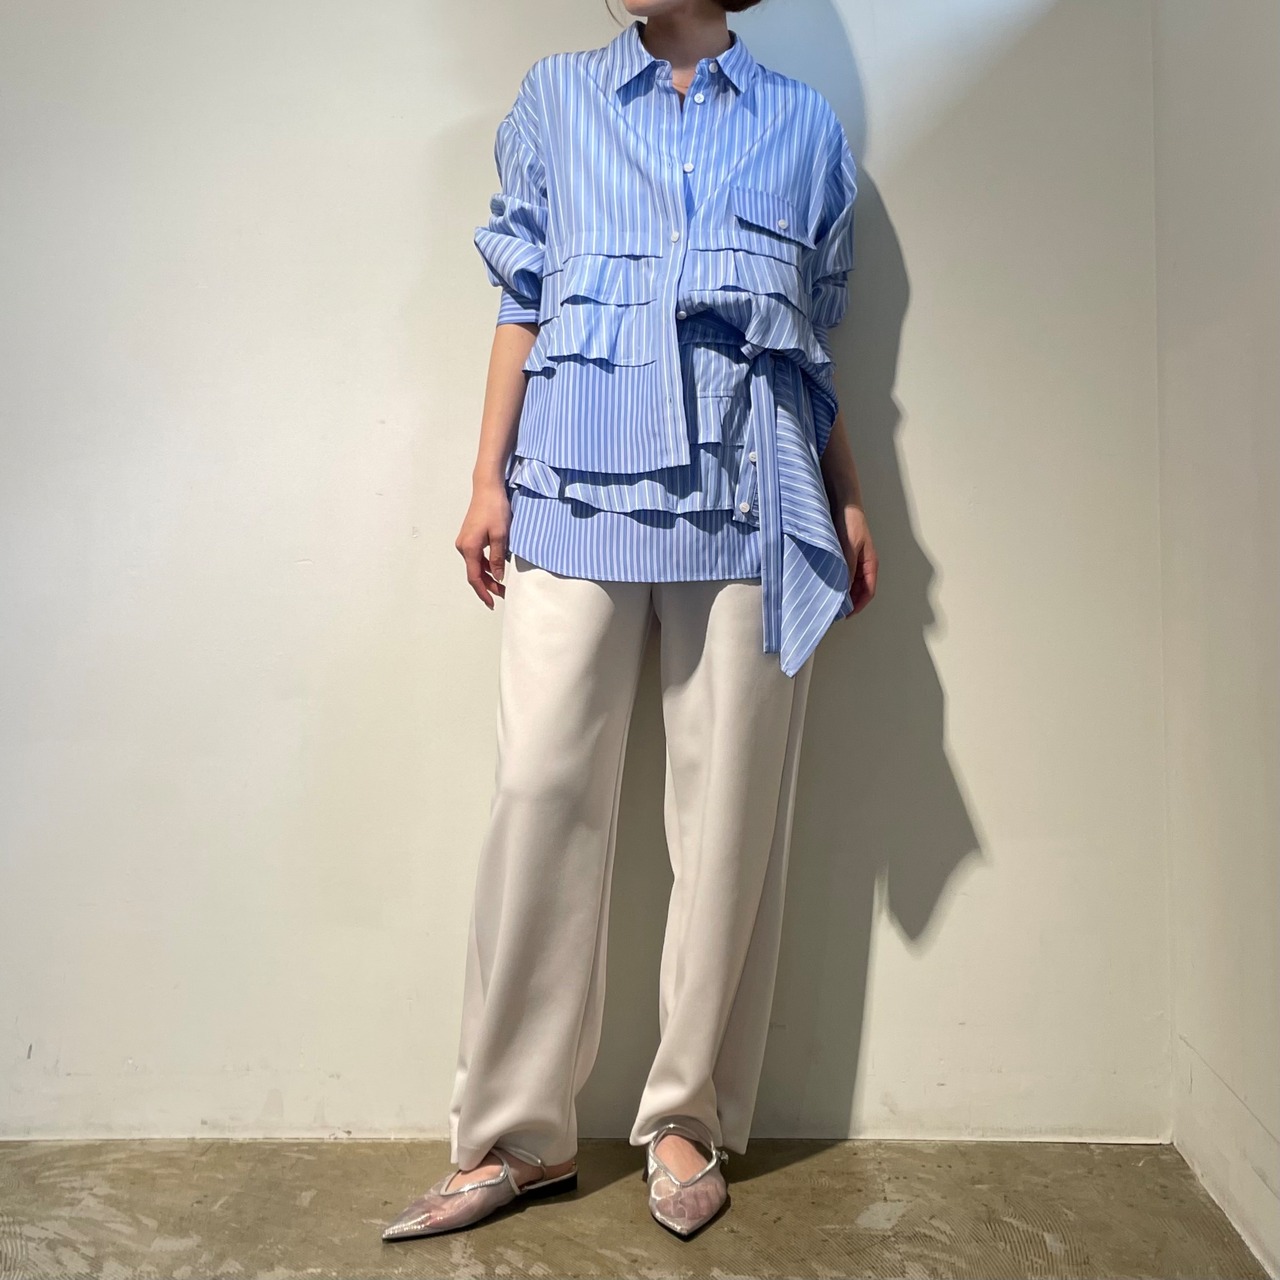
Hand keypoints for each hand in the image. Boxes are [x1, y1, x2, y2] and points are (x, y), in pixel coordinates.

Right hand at [456, 479, 511, 608]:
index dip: (483, 592)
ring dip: (488, 575)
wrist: (488, 488)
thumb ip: (498, 559)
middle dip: (488, 585)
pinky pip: (477, 556)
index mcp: (469, 548)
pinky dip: (487, 564)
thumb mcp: (501, 536)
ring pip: (476, 565)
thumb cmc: (494, 509)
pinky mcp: (470, 536)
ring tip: (502, 584)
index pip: (474, 577)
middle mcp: (463, 546)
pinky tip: (497, 567)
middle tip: (502, 594)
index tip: (491, 603)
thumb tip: (498, 577)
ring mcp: (465, 541)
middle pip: (475, 573)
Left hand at [833, 499, 877, 614]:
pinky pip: (843, 573)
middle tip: (835, 610)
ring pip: (850, 582)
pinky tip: (826, 583)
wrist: (843, 503)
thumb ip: (847, 569)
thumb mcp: (849, 548)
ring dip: (843, 591)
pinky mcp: (844, 554)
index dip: (859, 605)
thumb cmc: (850, 523)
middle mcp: (863, 563)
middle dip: (850, 601)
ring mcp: (854, 558)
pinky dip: (837, 580)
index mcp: (870, 563)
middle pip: (859, 589)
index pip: (868, 591)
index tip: (847, 614)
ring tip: (829, 600)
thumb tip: (844, 590)